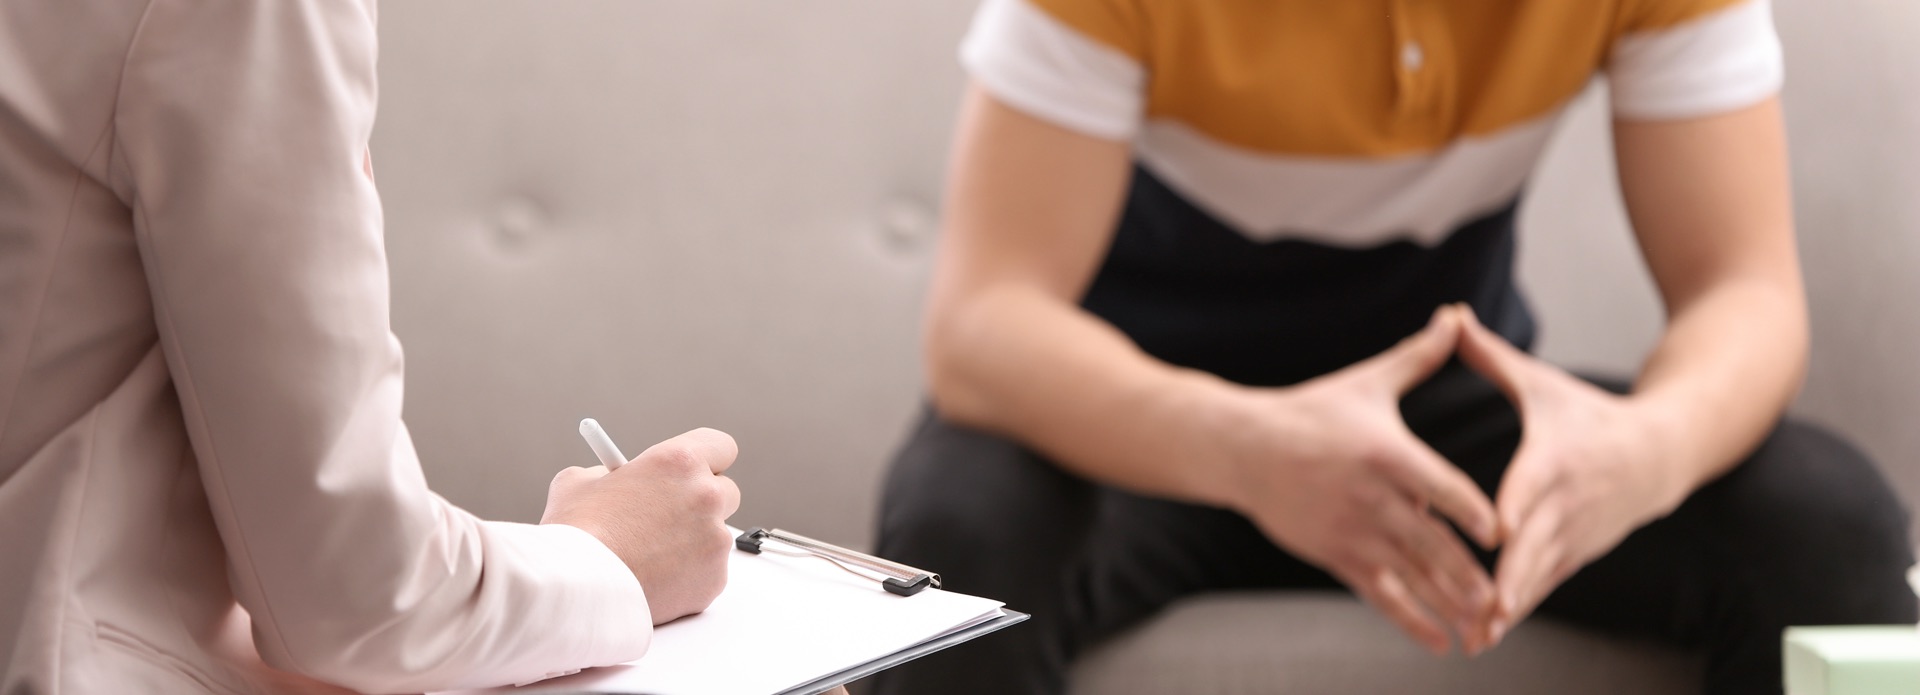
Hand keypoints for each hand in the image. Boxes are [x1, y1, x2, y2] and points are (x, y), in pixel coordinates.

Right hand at [541, 427, 743, 623]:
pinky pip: (709, 570)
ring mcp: (715, 539)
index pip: (720, 446)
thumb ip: (608, 474)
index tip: (692, 470)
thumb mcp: (580, 483)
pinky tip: (655, 577)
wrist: (580, 590)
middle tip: (671, 514)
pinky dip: (688, 575)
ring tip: (650, 555)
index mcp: (678, 462)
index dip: (706, 459)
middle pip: (726, 491)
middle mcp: (706, 496)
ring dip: (693, 541)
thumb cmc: (578, 536)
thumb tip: (615, 479)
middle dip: (702, 502)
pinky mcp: (715, 578)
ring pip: (715, 535)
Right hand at [1216, 306, 1500, 653]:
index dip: (1469, 511)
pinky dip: (1411, 620)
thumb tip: (1456, 316)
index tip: (1500, 533)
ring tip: (1484, 625)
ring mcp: (1351, 531)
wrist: (1243, 447)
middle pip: (1428, 541)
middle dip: (1466, 574)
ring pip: (1409, 574)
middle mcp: (1370, 497)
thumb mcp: (1368, 384)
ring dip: (1447, 602)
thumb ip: (1419, 357)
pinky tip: (1441, 641)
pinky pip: (1380, 596)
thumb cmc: (1312, 411)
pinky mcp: (1335, 554)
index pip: (1437, 486)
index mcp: (1385, 453)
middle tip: (1504, 599)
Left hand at [1455, 309, 1688, 643]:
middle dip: (1510, 578)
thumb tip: (1449, 317)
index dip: (1515, 509)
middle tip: (1482, 607)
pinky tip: (1488, 633)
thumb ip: (1491, 357)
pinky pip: (1546, 584)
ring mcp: (1576, 534)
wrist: (1660, 452)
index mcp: (1555, 459)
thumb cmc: (1587, 413)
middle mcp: (1568, 502)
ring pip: (1541, 575)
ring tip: (1478, 635)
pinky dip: (1521, 607)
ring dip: (1512, 606)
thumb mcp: (1542, 384)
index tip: (1495, 533)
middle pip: (1537, 544)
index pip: (1532, 487)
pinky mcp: (1578, 553)